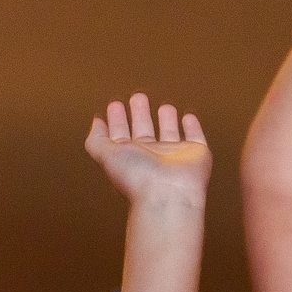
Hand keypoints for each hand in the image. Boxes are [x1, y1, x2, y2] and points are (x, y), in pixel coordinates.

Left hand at [86, 93, 210, 206]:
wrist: (168, 194)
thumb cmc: (137, 178)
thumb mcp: (107, 155)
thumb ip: (97, 140)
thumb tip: (95, 123)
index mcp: (128, 156)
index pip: (120, 135)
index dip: (117, 120)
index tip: (114, 106)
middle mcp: (150, 156)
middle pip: (144, 131)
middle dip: (139, 114)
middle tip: (137, 97)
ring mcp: (173, 155)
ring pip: (169, 132)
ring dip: (166, 119)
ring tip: (164, 106)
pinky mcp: (196, 154)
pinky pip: (195, 137)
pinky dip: (193, 127)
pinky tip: (188, 118)